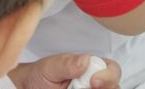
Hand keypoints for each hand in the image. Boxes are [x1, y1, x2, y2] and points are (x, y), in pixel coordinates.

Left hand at [7, 54, 121, 88]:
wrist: (28, 88)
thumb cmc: (41, 75)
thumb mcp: (50, 66)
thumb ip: (67, 63)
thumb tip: (85, 59)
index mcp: (92, 68)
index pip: (112, 70)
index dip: (108, 76)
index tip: (94, 82)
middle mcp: (95, 84)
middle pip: (115, 87)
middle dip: (108, 88)